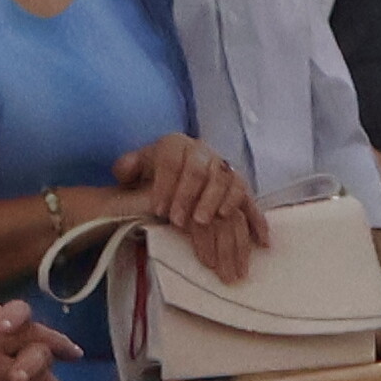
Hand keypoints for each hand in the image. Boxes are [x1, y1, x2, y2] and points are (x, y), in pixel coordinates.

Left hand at [109, 133, 265, 277]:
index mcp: (176, 144)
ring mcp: (224, 167)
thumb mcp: (135, 167)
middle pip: (199, 170)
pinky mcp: (240, 185)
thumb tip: (127, 170)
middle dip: (189, 197)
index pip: (172, 161)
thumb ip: (127, 166)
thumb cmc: (153, 173)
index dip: (166, 185)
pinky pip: (248, 197)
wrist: (175, 172)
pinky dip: (253, 216)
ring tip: (204, 223)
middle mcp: (203, 151)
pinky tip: (253, 236)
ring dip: (216, 203)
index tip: (158, 210)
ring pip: (225, 181)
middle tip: (179, 221)